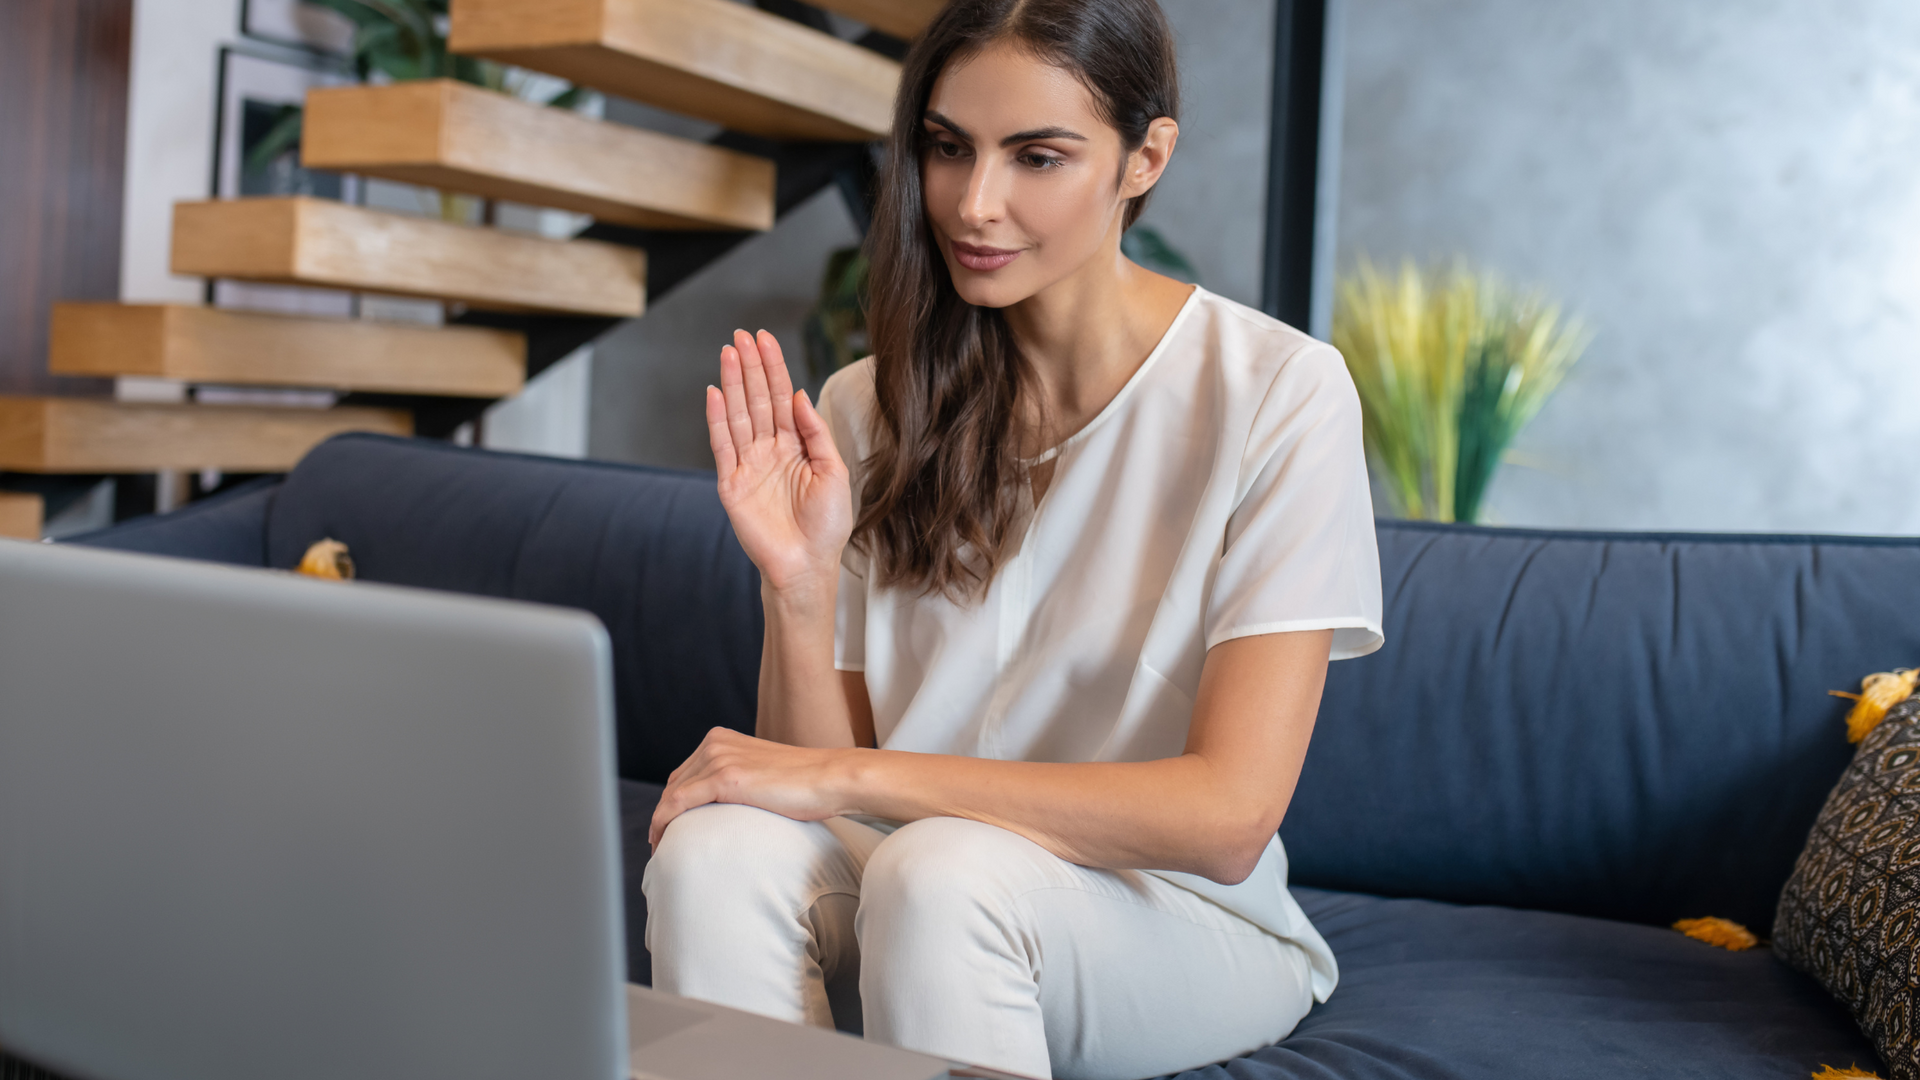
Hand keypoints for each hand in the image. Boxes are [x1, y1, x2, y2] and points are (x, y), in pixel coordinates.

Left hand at [648, 727, 852, 848]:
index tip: (667, 828)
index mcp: (722, 739)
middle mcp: (715, 743)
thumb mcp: (762, 774)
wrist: (830, 778)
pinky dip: (663, 823)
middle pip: (674, 784)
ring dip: (659, 823)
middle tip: (660, 843)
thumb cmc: (806, 784)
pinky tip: (661, 842)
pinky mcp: (725, 778)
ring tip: (660, 848)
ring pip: (671, 795)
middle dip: (662, 814)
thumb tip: (725, 807)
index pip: (684, 774)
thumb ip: (740, 780)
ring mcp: (718, 758)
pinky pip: (678, 803)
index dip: (670, 803)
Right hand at [706, 330, 851, 597]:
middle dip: (751, 367)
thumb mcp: (834, 472)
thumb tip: (800, 394)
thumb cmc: (827, 525)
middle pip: (758, 400)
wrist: (807, 565)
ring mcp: (748, 465)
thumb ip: (816, 432)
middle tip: (742, 335)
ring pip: (739, 414)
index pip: (782, 398)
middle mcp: (770, 451)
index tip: (765, 339)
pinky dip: (717, 418)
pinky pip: (722, 445)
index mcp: (796, 446)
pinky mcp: (731, 483)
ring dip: (733, 383)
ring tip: (728, 352)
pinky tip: (715, 392)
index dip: (774, 368)